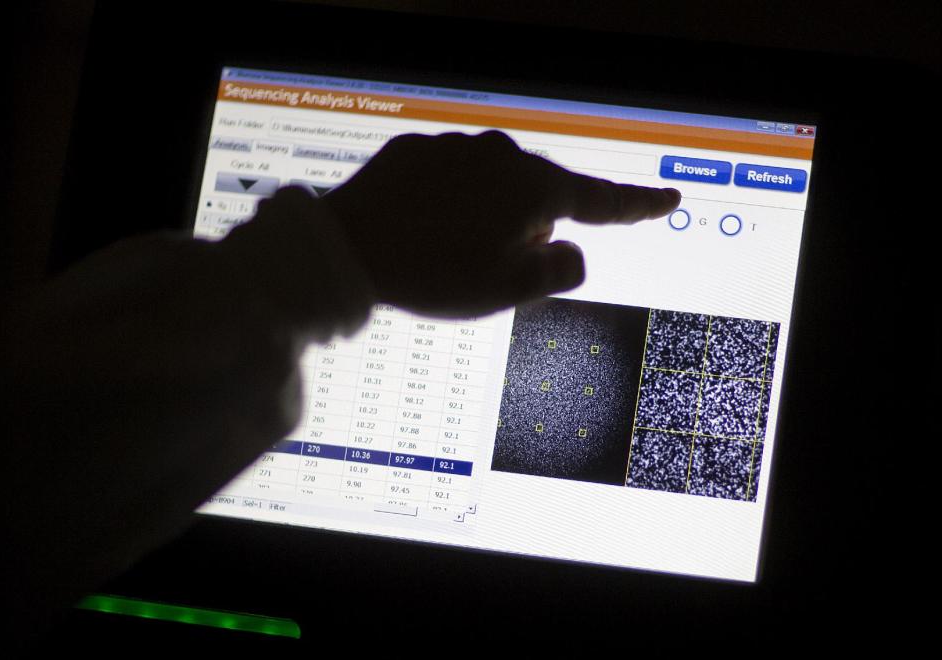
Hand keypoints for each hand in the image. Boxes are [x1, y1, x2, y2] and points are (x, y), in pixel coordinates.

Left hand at [321, 130, 680, 315]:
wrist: (347, 249)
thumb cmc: (433, 273)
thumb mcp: (508, 290)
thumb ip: (558, 271)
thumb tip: (570, 253)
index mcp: (534, 192)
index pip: (601, 201)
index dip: (639, 206)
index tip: (669, 198)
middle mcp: (501, 158)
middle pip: (538, 199)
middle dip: (527, 233)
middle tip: (486, 269)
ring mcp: (457, 150)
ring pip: (492, 189)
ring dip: (483, 219)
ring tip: (444, 254)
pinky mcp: (418, 153)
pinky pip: (449, 181)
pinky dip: (446, 205)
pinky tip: (419, 230)